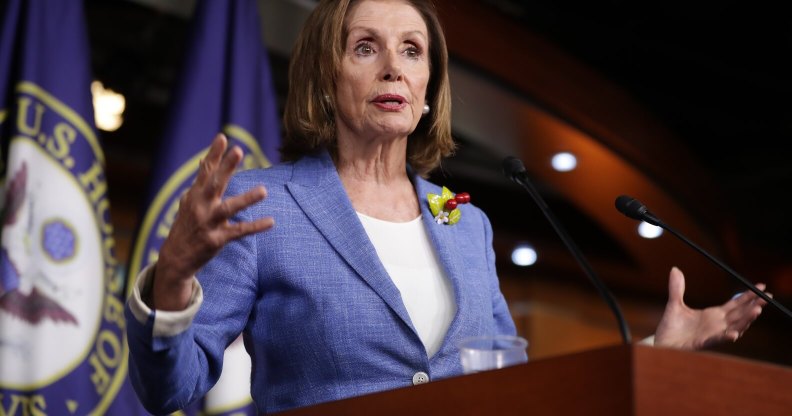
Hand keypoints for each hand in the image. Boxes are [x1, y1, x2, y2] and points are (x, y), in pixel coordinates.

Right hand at [152, 133, 274, 309]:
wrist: (175, 258)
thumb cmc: (186, 225)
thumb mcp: (188, 202)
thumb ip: (200, 183)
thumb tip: (203, 161)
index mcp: (194, 195)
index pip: (205, 171)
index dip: (214, 154)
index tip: (222, 137)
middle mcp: (200, 206)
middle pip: (215, 183)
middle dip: (226, 167)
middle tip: (238, 150)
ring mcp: (208, 223)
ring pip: (229, 208)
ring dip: (246, 199)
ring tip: (264, 190)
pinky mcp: (217, 239)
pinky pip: (239, 231)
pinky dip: (255, 226)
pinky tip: (271, 221)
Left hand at [654, 267, 767, 349]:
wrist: (661, 343)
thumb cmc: (670, 327)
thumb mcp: (674, 304)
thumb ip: (676, 288)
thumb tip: (675, 269)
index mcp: (713, 315)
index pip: (735, 305)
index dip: (747, 296)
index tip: (760, 287)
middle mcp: (717, 325)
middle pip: (740, 314)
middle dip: (754, 306)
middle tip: (767, 297)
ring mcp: (712, 334)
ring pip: (734, 327)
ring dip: (746, 320)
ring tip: (757, 310)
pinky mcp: (703, 343)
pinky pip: (717, 340)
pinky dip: (726, 337)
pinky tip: (733, 333)